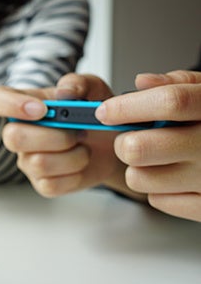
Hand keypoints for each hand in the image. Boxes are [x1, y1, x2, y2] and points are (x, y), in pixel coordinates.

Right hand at [0, 74, 137, 197]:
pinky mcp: (42, 183)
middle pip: (12, 137)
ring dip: (73, 155)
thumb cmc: (94, 114)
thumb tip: (64, 93)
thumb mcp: (93, 89)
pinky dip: (76, 173)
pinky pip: (52, 184)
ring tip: (84, 146)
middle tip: (78, 131)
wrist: (112, 144)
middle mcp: (19, 133)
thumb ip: (79, 83)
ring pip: (38, 162)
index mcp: (23, 105)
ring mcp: (28, 160)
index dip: (9, 105)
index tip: (42, 109)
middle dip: (54, 136)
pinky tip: (82, 162)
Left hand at [96, 70, 200, 221]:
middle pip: (139, 148)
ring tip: (159, 158)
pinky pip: (157, 200)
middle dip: (125, 142)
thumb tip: (142, 83)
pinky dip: (158, 188)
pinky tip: (175, 175)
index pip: (169, 103)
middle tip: (133, 138)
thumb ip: (178, 84)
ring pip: (138, 178)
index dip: (127, 107)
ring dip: (139, 168)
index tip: (105, 111)